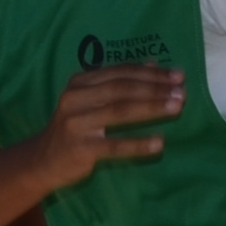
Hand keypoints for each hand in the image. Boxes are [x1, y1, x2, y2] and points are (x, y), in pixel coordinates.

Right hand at [27, 61, 183, 186]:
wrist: (43, 161)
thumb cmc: (74, 127)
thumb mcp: (89, 100)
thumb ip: (117, 82)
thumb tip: (153, 65)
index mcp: (79, 83)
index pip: (120, 73)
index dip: (150, 73)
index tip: (177, 76)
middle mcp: (75, 99)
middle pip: (121, 89)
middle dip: (155, 89)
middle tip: (182, 92)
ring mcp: (76, 124)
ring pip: (119, 111)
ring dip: (151, 108)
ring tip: (176, 107)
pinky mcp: (80, 149)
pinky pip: (114, 145)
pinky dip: (138, 144)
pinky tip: (159, 143)